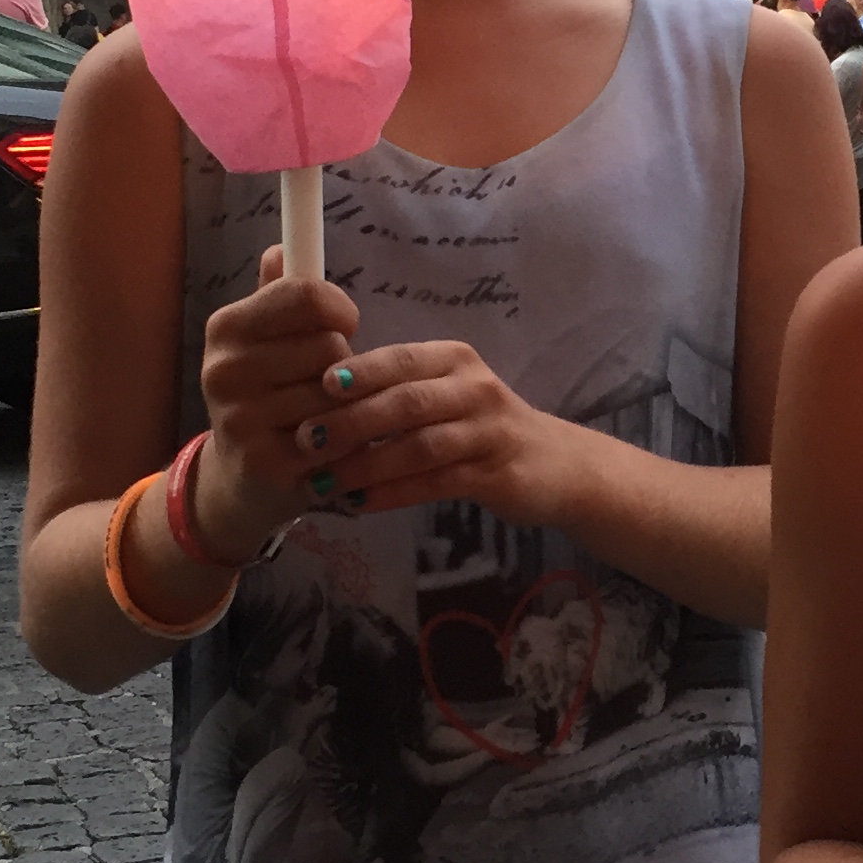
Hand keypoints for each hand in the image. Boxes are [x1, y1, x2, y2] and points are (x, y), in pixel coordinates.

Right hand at [187, 249, 361, 558]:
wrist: (239, 478)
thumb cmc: (266, 396)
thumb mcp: (262, 340)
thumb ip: (278, 295)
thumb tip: (282, 247)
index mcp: (227, 327)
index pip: (305, 294)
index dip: (339, 308)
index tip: (344, 325)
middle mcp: (225, 369)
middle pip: (330, 346)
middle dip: (344, 365)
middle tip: (324, 384)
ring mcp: (241, 417)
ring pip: (338, 393)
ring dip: (347, 406)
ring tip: (326, 416)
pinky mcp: (266, 461)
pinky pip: (338, 437)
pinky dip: (349, 442)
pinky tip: (331, 446)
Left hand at [305, 334, 582, 523]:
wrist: (556, 464)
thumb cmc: (482, 425)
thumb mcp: (446, 392)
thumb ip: (397, 388)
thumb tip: (318, 392)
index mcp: (454, 360)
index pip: (401, 359)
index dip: (359, 371)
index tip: (316, 386)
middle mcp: (474, 389)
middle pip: (406, 402)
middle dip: (352, 420)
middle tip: (306, 438)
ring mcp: (488, 432)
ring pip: (419, 446)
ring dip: (367, 464)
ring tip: (324, 481)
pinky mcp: (496, 474)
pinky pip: (435, 483)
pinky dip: (393, 493)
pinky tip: (360, 503)